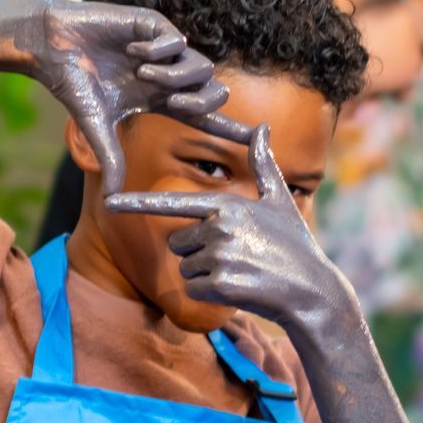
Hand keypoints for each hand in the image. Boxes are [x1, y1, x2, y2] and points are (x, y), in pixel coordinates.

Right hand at [34, 2, 247, 195]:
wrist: (51, 45)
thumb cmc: (73, 83)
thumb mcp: (96, 126)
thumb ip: (111, 158)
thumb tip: (114, 199)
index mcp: (160, 99)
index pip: (203, 116)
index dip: (228, 127)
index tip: (256, 138)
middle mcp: (168, 75)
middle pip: (213, 92)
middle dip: (203, 102)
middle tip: (176, 103)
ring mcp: (163, 49)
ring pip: (201, 66)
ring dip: (176, 75)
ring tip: (144, 74)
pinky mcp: (152, 24)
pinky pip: (176, 40)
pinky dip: (158, 49)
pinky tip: (134, 50)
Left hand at [104, 124, 353, 333]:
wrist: (312, 292)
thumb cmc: (295, 244)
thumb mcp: (280, 201)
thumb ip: (263, 165)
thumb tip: (262, 127)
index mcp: (227, 204)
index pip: (174, 203)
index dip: (138, 203)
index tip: (109, 201)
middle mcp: (219, 226)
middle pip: (178, 243)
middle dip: (198, 253)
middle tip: (236, 258)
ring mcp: (219, 256)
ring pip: (185, 268)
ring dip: (205, 276)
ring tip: (241, 273)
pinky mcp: (221, 285)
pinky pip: (194, 290)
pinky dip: (211, 295)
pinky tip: (240, 290)